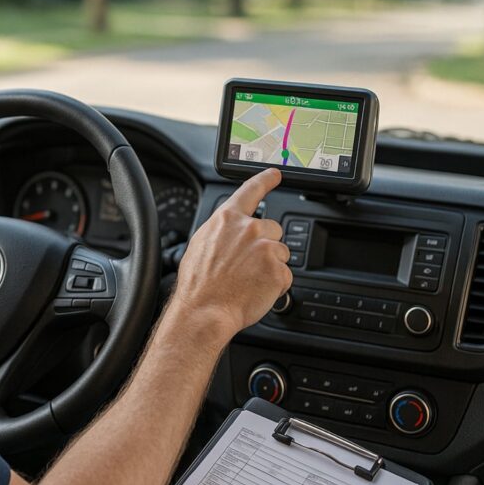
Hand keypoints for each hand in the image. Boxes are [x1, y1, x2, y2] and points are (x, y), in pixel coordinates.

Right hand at [171, 168, 291, 343]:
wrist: (204, 310)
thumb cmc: (198, 285)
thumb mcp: (200, 246)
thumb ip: (221, 232)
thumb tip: (229, 233)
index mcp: (227, 220)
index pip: (251, 191)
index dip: (265, 180)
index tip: (275, 174)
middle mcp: (248, 229)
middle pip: (273, 228)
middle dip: (266, 245)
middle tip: (247, 265)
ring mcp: (265, 248)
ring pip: (281, 252)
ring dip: (271, 265)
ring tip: (248, 280)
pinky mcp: (277, 269)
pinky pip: (285, 275)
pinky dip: (275, 285)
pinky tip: (256, 290)